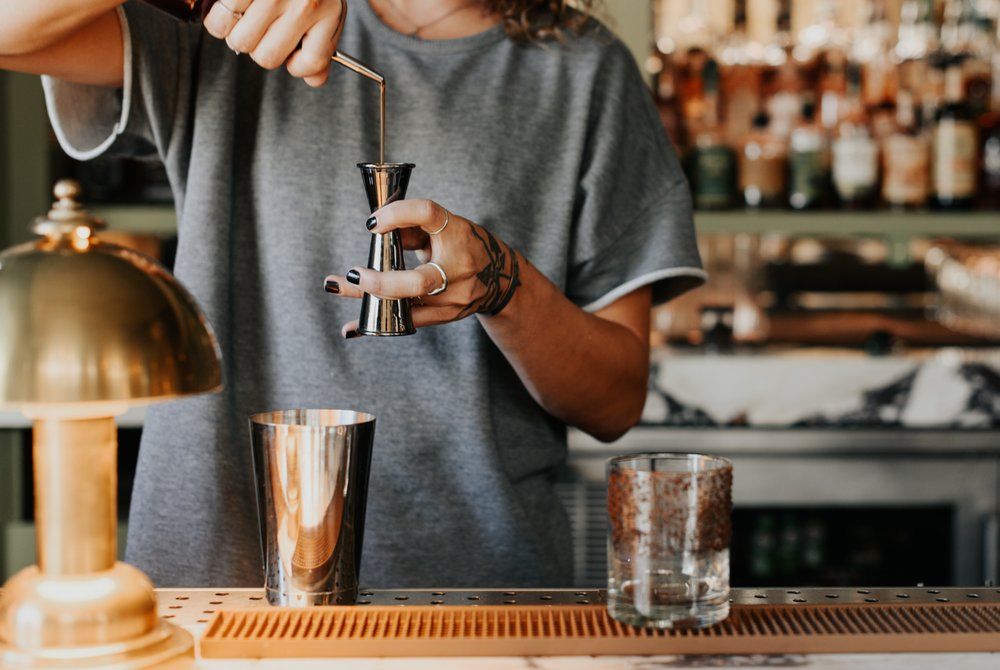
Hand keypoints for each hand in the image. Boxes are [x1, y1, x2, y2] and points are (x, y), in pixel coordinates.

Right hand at [204, 0, 345, 86]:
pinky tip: (225, 7)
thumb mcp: (326, 8)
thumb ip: (321, 47)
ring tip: (240, 16)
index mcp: (327, 12)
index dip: (295, 65)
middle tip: (260, 28)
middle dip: (259, 47)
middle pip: (266, 57)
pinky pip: (219, 20)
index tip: (292, 53)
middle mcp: (303, 4)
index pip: (309, 64)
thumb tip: (313, 81)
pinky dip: (217, 19)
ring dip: (235, 33)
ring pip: (241, 41)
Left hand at [324, 199, 521, 336]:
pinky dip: (376, 326)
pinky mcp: (445, 316)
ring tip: (336, 286)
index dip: (398, 214)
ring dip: (368, 298)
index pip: (428, 214)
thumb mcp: (445, 228)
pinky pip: (407, 322)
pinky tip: (352, 328)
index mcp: (457, 233)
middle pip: (419, 282)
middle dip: (382, 281)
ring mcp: (453, 297)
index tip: (371, 223)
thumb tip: (378, 231)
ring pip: (407, 304)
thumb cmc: (465, 246)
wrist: (500, 278)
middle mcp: (458, 268)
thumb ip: (413, 228)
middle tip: (353, 274)